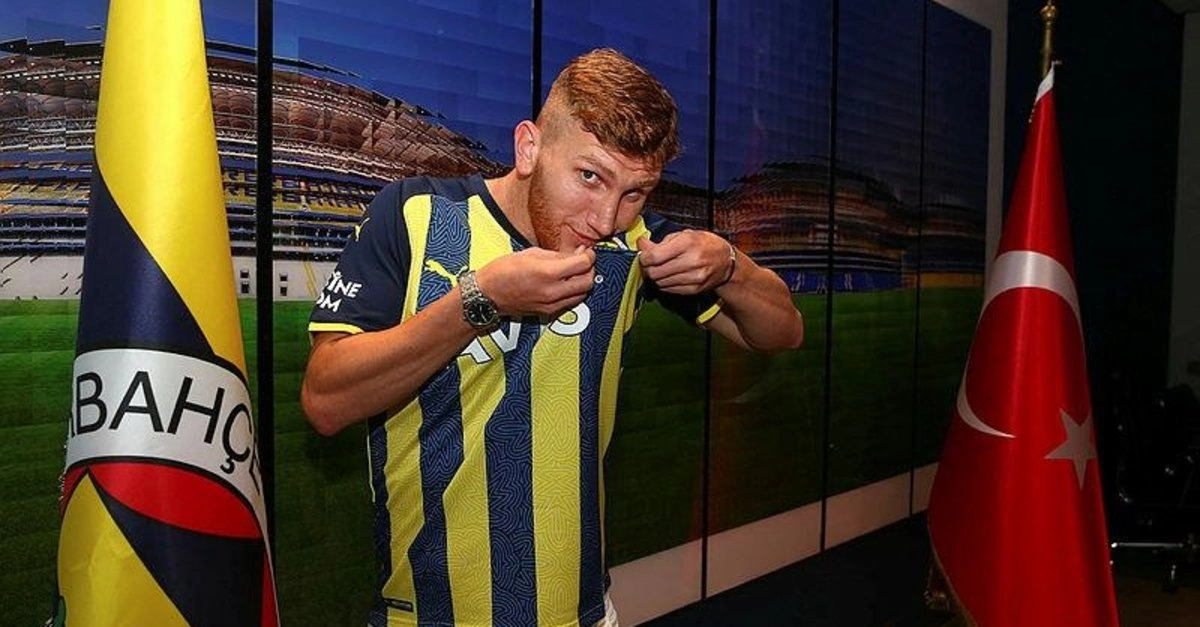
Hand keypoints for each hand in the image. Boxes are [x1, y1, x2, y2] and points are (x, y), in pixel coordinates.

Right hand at [475, 246, 594, 316]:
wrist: (487, 295)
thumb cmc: (503, 270)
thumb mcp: (531, 253)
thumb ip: (557, 255)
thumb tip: (576, 254)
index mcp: (547, 272)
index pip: (583, 264)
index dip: (588, 255)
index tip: (586, 251)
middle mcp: (552, 291)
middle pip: (588, 281)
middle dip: (589, 269)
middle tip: (583, 260)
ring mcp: (551, 305)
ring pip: (582, 294)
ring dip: (583, 282)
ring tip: (574, 272)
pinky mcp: (548, 312)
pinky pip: (570, 303)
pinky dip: (573, 292)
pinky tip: (565, 284)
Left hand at [637, 230, 733, 294]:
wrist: (726, 261)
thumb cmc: (704, 244)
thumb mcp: (685, 235)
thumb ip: (662, 242)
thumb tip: (641, 245)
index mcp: (688, 242)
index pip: (655, 256)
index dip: (644, 257)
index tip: (643, 255)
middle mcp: (692, 261)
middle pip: (655, 272)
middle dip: (648, 268)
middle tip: (649, 263)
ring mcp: (694, 277)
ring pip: (660, 282)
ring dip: (656, 276)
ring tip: (660, 268)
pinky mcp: (694, 289)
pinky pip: (669, 289)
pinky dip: (664, 283)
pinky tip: (669, 276)